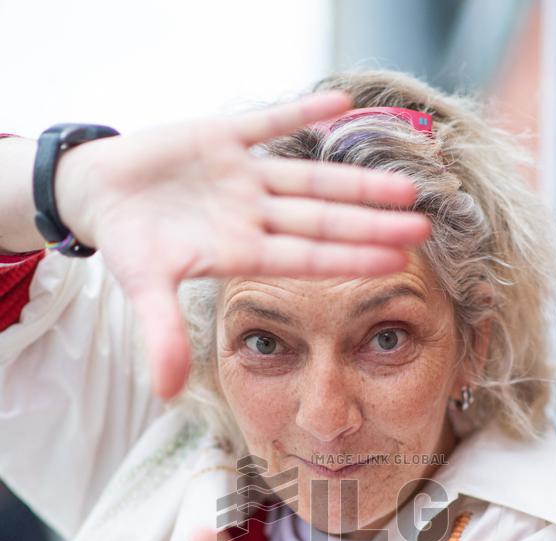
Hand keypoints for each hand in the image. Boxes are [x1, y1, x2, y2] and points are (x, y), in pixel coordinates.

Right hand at [55, 91, 430, 398]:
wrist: (102, 194)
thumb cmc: (130, 245)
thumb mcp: (143, 287)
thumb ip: (162, 333)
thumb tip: (165, 391)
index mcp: (240, 253)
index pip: (306, 258)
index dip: (349, 258)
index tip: (396, 264)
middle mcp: (252, 216)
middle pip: (322, 220)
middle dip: (370, 223)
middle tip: (423, 227)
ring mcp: (242, 176)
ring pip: (308, 178)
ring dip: (354, 180)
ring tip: (404, 183)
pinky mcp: (221, 135)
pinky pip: (266, 121)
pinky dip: (298, 112)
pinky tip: (342, 103)